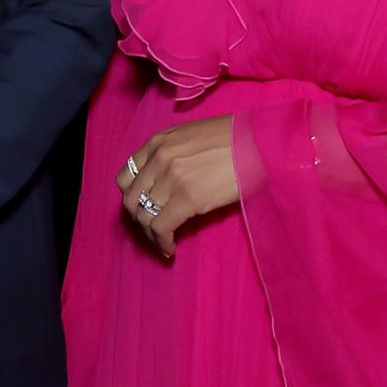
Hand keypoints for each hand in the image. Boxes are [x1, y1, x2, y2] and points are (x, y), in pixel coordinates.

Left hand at [119, 116, 239, 261]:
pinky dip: (162, 243)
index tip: (143, 210)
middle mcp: (158, 158)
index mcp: (157, 142)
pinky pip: (161, 228)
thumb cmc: (237, 137)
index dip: (132, 198)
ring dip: (151, 235)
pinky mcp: (187, 198)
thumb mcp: (193, 136)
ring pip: (144, 216)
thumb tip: (168, 181)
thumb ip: (173, 154)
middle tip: (153, 232)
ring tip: (163, 243)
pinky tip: (170, 250)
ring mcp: (171, 178)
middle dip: (138, 220)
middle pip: (131, 199)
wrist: (261, 142)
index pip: (126, 177)